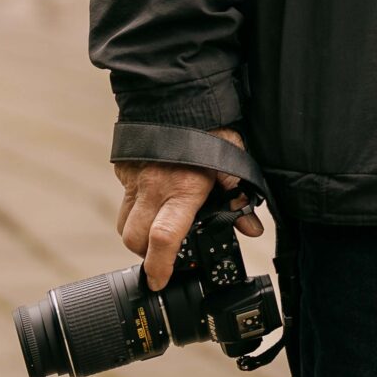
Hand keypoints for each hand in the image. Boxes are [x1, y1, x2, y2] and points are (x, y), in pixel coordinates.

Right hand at [114, 128, 260, 290]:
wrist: (180, 96)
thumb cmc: (211, 130)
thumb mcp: (233, 164)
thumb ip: (239, 197)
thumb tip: (252, 228)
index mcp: (183, 190)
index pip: (164, 237)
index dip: (159, 265)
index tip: (158, 281)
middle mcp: (153, 188)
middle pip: (134, 239)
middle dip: (144, 253)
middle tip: (163, 253)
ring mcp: (134, 179)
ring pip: (123, 222)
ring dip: (137, 232)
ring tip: (159, 227)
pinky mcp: (124, 169)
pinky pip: (124, 198)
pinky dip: (135, 206)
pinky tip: (154, 197)